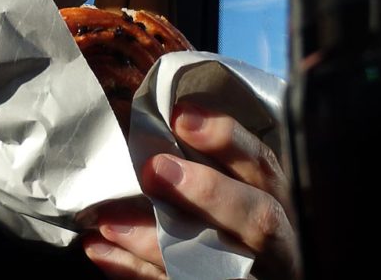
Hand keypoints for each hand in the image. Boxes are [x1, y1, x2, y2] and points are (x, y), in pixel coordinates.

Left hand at [83, 103, 300, 278]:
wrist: (240, 268)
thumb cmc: (232, 218)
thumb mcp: (239, 187)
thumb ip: (214, 160)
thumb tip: (167, 118)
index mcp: (280, 200)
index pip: (263, 166)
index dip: (228, 139)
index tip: (181, 115)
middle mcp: (277, 242)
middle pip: (259, 219)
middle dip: (209, 193)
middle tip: (155, 169)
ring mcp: (250, 275)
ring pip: (216, 265)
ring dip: (157, 241)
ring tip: (110, 221)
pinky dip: (136, 270)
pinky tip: (101, 251)